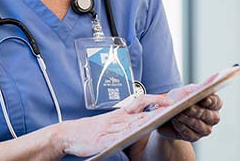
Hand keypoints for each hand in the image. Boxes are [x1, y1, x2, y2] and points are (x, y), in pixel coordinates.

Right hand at [56, 94, 171, 156]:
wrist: (67, 134)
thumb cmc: (89, 130)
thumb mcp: (109, 123)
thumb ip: (125, 123)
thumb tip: (143, 122)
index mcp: (119, 114)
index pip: (140, 101)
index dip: (155, 99)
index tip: (169, 100)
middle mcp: (117, 119)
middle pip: (141, 112)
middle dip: (157, 110)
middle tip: (172, 107)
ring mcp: (110, 129)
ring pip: (132, 123)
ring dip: (147, 120)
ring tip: (160, 118)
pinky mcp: (102, 140)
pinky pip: (117, 137)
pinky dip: (127, 135)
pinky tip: (136, 134)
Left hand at [156, 81, 223, 142]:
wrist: (165, 112)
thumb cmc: (180, 98)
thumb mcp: (187, 90)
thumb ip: (199, 86)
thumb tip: (215, 76)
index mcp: (213, 103)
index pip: (217, 102)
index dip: (211, 101)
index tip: (204, 98)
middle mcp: (212, 117)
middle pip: (209, 116)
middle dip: (198, 112)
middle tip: (187, 107)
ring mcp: (204, 129)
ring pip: (200, 126)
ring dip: (188, 120)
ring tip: (178, 114)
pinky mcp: (194, 137)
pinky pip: (190, 134)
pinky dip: (182, 127)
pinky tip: (175, 121)